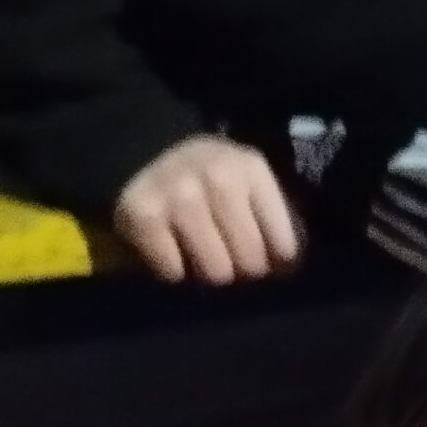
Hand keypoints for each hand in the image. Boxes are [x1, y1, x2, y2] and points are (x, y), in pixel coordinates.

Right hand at [112, 134, 303, 283]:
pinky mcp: (143, 216)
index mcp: (252, 169)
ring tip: (205, 259)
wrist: (142, 152)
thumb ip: (273, 222)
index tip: (268, 266)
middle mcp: (218, 177)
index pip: (284, 245)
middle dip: (244, 272)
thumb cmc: (209, 181)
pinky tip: (173, 254)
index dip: (277, 266)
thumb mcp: (249, 185)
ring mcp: (179, 195)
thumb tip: (284, 271)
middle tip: (232, 263)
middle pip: (250, 261)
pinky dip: (174, 273)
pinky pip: (174, 273)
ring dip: (211, 274)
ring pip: (215, 272)